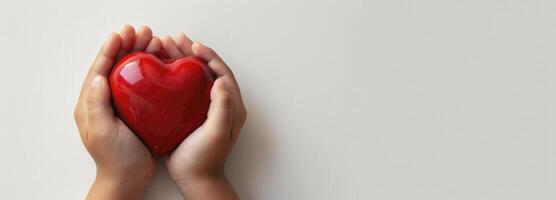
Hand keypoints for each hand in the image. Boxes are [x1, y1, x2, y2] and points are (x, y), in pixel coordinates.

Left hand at [74, 25, 162, 199]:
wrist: (128, 180)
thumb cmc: (115, 159)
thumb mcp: (102, 131)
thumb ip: (97, 104)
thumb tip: (99, 76)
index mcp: (91, 104)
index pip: (99, 69)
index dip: (109, 49)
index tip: (121, 34)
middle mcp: (105, 101)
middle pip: (115, 66)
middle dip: (127, 46)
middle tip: (142, 32)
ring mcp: (121, 105)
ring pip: (130, 72)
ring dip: (140, 55)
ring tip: (154, 42)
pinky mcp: (136, 110)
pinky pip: (142, 85)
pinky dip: (151, 71)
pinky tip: (160, 64)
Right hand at [159, 34, 246, 198]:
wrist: (196, 179)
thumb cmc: (206, 159)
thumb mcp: (216, 132)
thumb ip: (221, 107)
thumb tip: (221, 80)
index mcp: (231, 105)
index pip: (222, 72)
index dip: (208, 56)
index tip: (193, 46)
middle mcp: (220, 102)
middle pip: (208, 69)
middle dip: (192, 52)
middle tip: (175, 39)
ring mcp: (205, 107)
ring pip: (195, 76)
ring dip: (182, 59)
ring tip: (166, 46)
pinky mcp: (191, 112)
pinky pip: (184, 87)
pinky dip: (174, 74)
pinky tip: (161, 67)